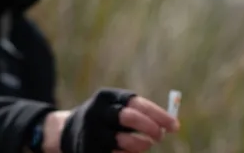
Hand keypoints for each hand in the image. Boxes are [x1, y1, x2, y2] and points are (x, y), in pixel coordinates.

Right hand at [55, 88, 180, 152]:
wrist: (68, 131)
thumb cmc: (106, 118)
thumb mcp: (118, 107)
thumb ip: (142, 112)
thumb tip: (171, 124)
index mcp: (107, 97)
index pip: (138, 103)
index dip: (159, 115)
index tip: (175, 126)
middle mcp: (97, 112)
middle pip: (130, 118)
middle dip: (151, 128)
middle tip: (161, 136)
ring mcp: (92, 133)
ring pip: (126, 141)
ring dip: (142, 145)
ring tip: (146, 144)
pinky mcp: (90, 151)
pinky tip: (128, 151)